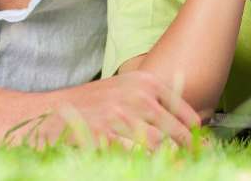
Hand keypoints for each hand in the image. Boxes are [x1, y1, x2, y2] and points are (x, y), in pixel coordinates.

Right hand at [12, 70, 204, 147]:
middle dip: (187, 154)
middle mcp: (139, 96)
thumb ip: (154, 107)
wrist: (47, 114)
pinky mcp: (107, 134)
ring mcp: (123, 116)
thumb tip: (188, 131)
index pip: (187, 117)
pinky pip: (136, 155)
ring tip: (170, 167)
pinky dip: (143, 162)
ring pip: (161, 146)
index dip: (196, 141)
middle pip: (179, 134)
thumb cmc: (89, 106)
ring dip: (167, 160)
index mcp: (148, 83)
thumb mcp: (124, 93)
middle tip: (191, 166)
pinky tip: (143, 166)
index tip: (202, 155)